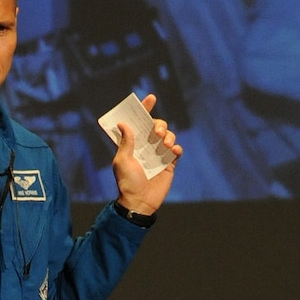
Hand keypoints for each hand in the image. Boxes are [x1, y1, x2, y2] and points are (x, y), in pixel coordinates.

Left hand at [113, 94, 181, 215]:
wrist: (140, 202)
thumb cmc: (127, 182)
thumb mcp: (122, 160)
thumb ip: (126, 142)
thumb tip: (123, 123)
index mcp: (133, 143)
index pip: (138, 122)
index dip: (144, 109)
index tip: (151, 98)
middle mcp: (146, 146)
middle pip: (156, 126)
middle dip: (159, 124)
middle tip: (156, 132)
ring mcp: (158, 154)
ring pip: (168, 136)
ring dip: (168, 135)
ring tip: (164, 145)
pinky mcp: (169, 164)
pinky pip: (176, 150)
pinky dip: (176, 148)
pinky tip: (172, 151)